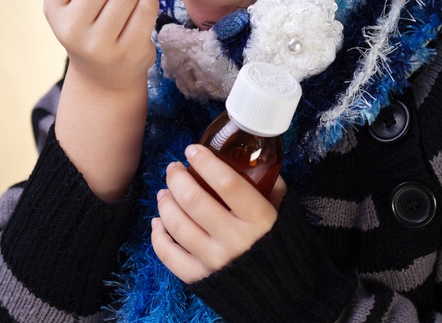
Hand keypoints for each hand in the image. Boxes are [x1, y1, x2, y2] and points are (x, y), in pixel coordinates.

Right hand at [44, 0, 158, 90]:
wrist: (106, 73)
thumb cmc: (96, 17)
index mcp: (53, 6)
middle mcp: (69, 27)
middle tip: (111, 0)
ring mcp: (98, 43)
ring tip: (124, 13)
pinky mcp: (127, 51)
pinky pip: (149, 5)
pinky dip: (149, 6)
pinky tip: (138, 20)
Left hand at [151, 144, 286, 282]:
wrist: (281, 291)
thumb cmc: (280, 243)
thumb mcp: (283, 209)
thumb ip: (270, 185)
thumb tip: (251, 160)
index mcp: (259, 219)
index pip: (227, 183)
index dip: (206, 163)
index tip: (192, 149)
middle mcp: (234, 240)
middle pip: (194, 201)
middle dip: (177, 178)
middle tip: (173, 167)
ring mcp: (215, 261)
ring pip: (177, 225)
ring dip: (165, 203)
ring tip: (164, 192)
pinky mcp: (200, 279)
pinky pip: (169, 255)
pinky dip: (158, 236)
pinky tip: (157, 222)